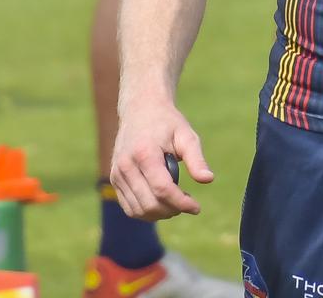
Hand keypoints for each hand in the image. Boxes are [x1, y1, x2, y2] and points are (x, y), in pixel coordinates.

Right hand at [111, 100, 213, 220]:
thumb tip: (208, 179)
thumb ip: (196, 159)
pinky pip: (129, 207)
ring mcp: (117, 173)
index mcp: (145, 153)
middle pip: (150, 203)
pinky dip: (146, 212)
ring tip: (176, 204)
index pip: (162, 189)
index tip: (197, 207)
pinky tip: (161, 204)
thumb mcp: (186, 135)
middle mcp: (126, 165)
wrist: (140, 109)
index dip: (181, 203)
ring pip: (138, 210)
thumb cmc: (167, 123)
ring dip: (160, 214)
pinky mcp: (114, 179)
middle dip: (172, 210)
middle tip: (188, 203)